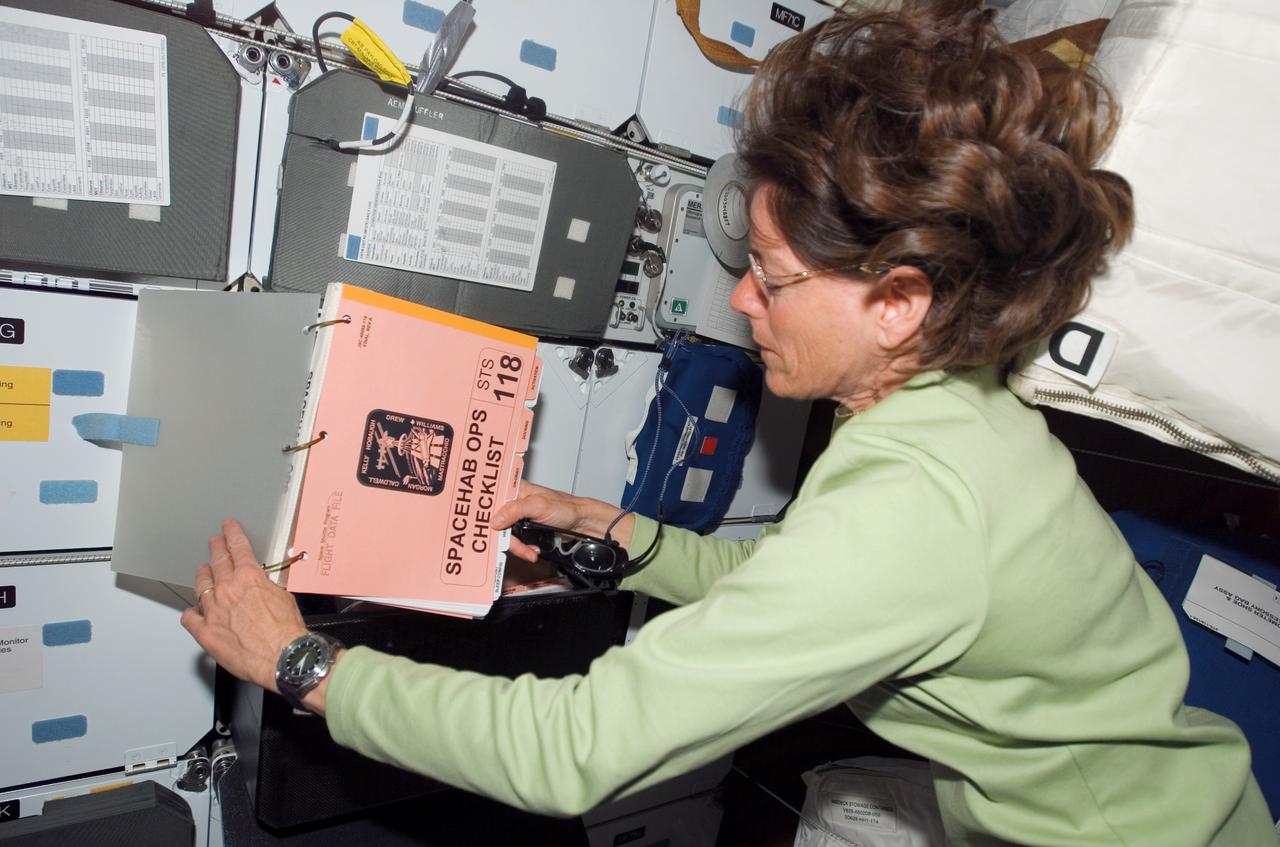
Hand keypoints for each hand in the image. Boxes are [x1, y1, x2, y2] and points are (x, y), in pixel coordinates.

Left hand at [180, 519, 307, 693]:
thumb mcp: (284, 597)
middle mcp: (228, 590)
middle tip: (214, 542)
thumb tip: (262, 586)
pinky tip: (193, 611)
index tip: (228, 528)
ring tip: (203, 571)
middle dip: (216, 549)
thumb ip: (267, 587)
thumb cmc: (286, 631)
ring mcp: (213, 610)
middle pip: (217, 562)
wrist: (281, 656)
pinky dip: (191, 612)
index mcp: (249, 578)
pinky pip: (189, 617)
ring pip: (201, 586)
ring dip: (202, 576)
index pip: (238, 548)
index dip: (232, 534)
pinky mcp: (205, 632)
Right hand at [493, 481, 634, 562]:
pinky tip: (532, 551)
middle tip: (516, 547)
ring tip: (530, 552)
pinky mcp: (526, 530)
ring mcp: (520, 518)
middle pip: (496, 522)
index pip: (492, 501)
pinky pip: (516, 542)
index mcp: (515, 490)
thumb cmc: (566, 508)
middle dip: (506, 538)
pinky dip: (523, 549)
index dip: (484, 513)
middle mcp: (515, 502)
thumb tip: (494, 521)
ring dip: (517, 546)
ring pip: (506, 535)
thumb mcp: (538, 506)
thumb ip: (515, 511)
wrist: (582, 523)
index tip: (481, 528)